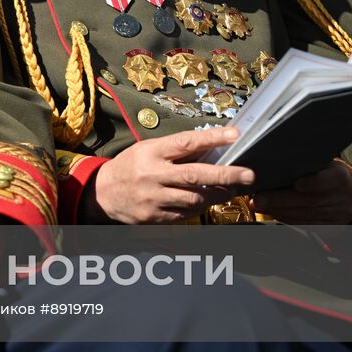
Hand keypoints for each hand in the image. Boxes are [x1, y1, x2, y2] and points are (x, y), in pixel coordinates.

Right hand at [86, 127, 255, 223]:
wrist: (102, 194)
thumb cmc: (130, 167)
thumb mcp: (148, 149)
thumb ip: (176, 150)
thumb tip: (212, 147)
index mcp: (151, 152)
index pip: (186, 143)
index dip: (212, 138)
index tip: (235, 134)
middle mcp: (152, 175)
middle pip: (196, 175)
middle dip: (226, 175)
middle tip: (248, 174)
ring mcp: (153, 198)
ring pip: (195, 198)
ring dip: (218, 193)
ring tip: (231, 188)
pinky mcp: (154, 217)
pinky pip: (186, 213)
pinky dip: (200, 206)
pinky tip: (207, 200)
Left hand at [251, 161, 351, 224]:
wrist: (345, 192)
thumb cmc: (324, 173)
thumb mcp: (321, 164)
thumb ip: (302, 165)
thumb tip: (269, 169)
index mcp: (343, 175)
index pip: (331, 178)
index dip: (313, 182)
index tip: (296, 184)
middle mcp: (347, 195)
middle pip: (312, 200)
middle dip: (281, 200)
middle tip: (260, 199)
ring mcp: (342, 214)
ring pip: (308, 215)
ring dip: (281, 211)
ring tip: (261, 206)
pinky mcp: (334, 227)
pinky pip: (308, 225)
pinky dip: (288, 219)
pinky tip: (275, 213)